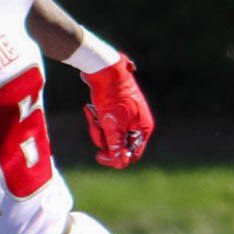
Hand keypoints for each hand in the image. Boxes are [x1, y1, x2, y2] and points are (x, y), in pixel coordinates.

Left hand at [82, 54, 153, 168]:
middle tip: (96, 124)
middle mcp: (138, 124)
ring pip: (109, 136)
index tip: (99, 154)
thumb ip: (116, 144)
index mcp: (143, 128)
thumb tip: (121, 163)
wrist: (103, 71)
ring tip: (93, 113)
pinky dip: (96, 120)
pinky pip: (104, 125)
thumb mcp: (112, 124)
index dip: (115, 158)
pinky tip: (90, 109)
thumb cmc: (111, 97)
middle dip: (103, 138)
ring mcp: (128, 118)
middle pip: (118, 146)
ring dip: (97, 128)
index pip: (132, 155)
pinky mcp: (116, 112)